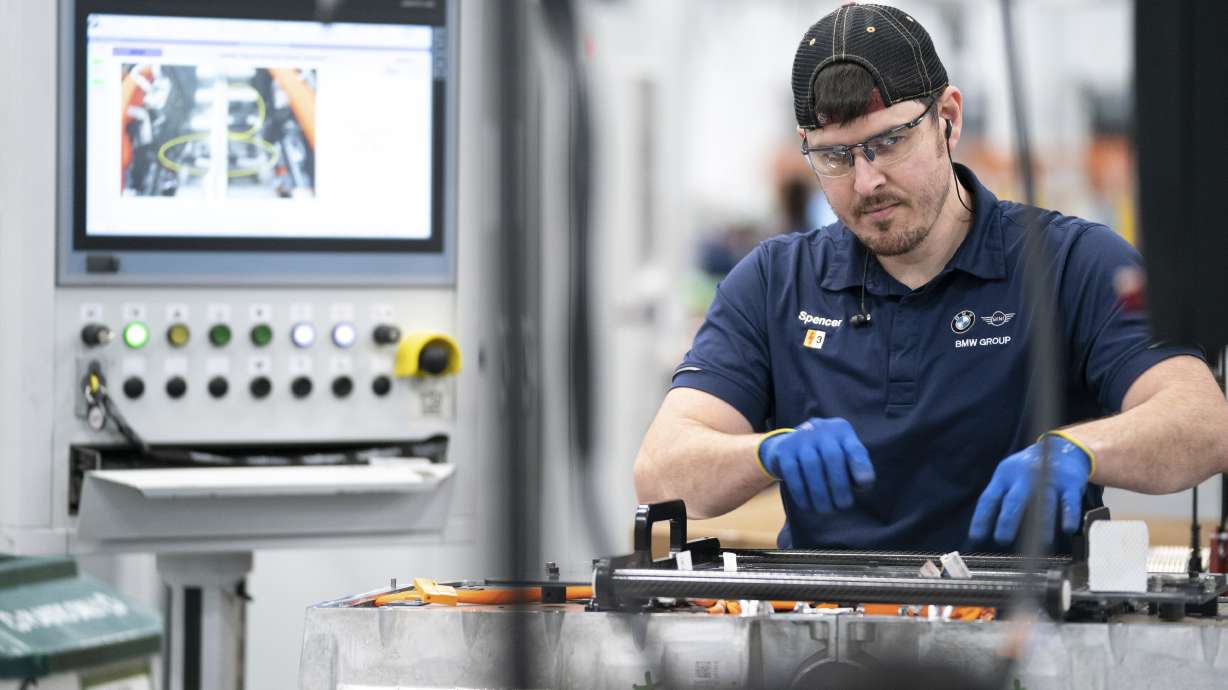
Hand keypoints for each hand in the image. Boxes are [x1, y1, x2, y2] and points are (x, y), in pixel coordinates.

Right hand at [758, 417, 875, 513]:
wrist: (789, 445)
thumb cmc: (826, 458)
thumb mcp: (843, 458)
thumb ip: (855, 471)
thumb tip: (861, 484)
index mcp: (842, 432)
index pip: (855, 448)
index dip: (861, 466)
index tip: (863, 484)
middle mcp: (822, 430)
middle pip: (832, 456)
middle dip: (839, 485)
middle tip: (843, 506)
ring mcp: (801, 438)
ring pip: (812, 465)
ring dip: (820, 492)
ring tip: (826, 510)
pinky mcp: (784, 449)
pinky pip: (792, 472)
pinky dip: (801, 493)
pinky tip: (808, 507)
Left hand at [968, 434, 1091, 545]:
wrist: (1063, 448)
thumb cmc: (1030, 470)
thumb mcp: (1009, 476)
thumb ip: (999, 497)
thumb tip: (985, 529)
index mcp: (1005, 477)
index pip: (989, 498)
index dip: (982, 518)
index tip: (976, 537)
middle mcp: (1025, 477)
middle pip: (1014, 500)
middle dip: (1007, 521)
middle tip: (1002, 539)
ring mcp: (1048, 479)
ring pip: (1043, 503)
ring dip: (1040, 525)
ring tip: (1036, 546)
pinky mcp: (1070, 483)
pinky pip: (1069, 502)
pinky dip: (1068, 516)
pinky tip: (1067, 529)